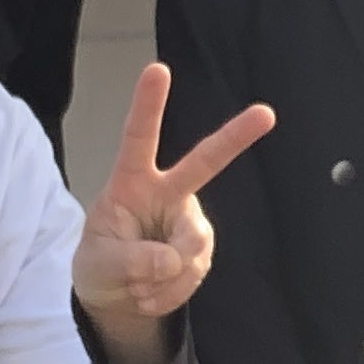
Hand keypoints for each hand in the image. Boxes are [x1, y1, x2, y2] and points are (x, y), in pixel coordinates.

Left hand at [72, 62, 275, 363]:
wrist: (115, 295)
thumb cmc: (100, 265)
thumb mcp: (98, 265)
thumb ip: (130, 261)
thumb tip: (170, 261)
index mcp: (132, 182)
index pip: (139, 138)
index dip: (149, 105)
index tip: (158, 69)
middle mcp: (168, 193)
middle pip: (204, 162)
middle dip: (236, 137)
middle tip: (266, 114)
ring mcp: (188, 222)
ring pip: (191, 248)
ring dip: (162, 279)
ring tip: (137, 287)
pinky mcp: (201, 251)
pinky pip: (193, 274)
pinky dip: (170, 293)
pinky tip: (152, 293)